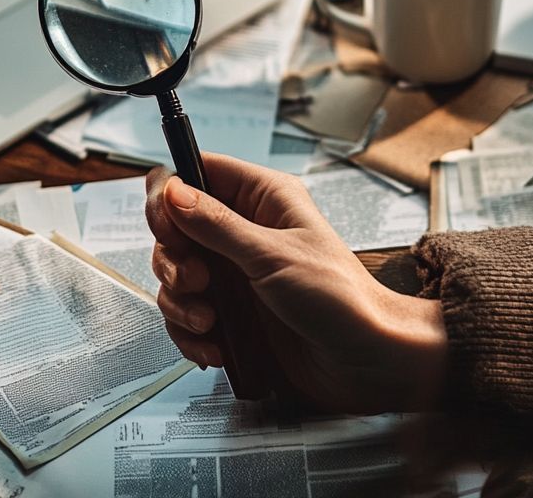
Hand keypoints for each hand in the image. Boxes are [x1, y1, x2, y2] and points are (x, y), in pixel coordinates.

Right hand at [145, 153, 446, 413]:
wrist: (365, 361)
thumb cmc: (340, 298)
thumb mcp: (272, 256)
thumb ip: (216, 225)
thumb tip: (173, 191)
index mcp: (262, 198)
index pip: (198, 173)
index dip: (170, 194)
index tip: (166, 225)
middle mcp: (243, 230)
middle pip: (175, 228)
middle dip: (174, 259)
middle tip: (197, 279)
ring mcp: (234, 272)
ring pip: (176, 274)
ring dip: (181, 301)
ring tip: (209, 320)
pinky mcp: (231, 311)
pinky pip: (187, 314)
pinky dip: (191, 332)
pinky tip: (215, 345)